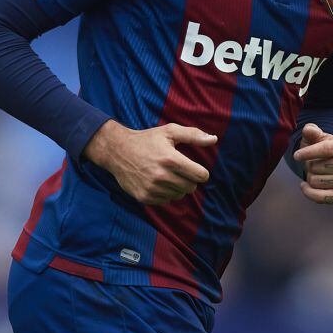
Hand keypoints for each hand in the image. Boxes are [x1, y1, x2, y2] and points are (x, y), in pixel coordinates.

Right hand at [83, 120, 214, 204]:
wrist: (118, 151)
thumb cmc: (146, 139)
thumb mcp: (169, 131)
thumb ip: (193, 135)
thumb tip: (214, 139)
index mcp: (171, 159)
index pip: (201, 175)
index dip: (200, 171)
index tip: (194, 167)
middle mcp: (162, 176)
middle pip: (191, 187)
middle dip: (189, 179)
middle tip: (179, 170)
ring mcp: (152, 188)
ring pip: (180, 195)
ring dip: (178, 186)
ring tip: (167, 175)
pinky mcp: (144, 197)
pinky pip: (166, 201)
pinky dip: (166, 193)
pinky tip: (158, 182)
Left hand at [293, 123, 332, 204]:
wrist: (325, 163)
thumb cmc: (318, 147)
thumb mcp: (314, 136)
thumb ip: (311, 131)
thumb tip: (308, 130)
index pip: (326, 149)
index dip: (308, 153)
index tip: (296, 156)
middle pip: (318, 167)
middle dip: (308, 166)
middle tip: (311, 164)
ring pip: (316, 182)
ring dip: (309, 178)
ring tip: (313, 173)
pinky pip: (321, 198)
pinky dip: (309, 193)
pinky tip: (305, 186)